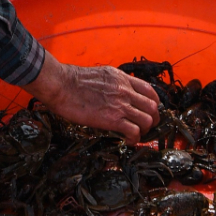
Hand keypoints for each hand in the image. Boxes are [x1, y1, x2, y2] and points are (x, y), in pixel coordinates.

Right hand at [25, 55, 160, 143]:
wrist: (61, 85)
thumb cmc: (73, 80)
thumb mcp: (101, 75)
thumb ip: (113, 83)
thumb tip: (116, 93)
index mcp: (122, 79)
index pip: (149, 90)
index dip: (153, 103)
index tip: (149, 111)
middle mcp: (125, 91)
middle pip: (152, 107)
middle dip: (153, 119)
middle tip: (146, 127)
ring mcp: (120, 105)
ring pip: (147, 120)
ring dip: (145, 130)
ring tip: (137, 135)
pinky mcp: (112, 119)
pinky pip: (134, 131)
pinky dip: (134, 138)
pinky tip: (128, 141)